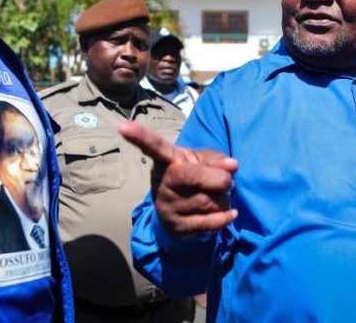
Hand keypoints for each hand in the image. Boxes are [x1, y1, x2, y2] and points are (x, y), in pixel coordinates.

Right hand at [119, 121, 238, 238]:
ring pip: (209, 202)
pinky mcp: (177, 227)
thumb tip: (232, 166)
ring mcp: (167, 206)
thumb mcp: (202, 162)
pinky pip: (210, 222)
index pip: (154, 147)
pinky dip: (226, 217)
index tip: (123, 127)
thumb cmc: (194, 177)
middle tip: (227, 181)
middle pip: (195, 177)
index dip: (140, 136)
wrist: (180, 215)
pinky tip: (229, 213)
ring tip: (218, 196)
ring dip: (224, 199)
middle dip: (220, 179)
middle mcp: (162, 183)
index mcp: (166, 160)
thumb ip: (217, 159)